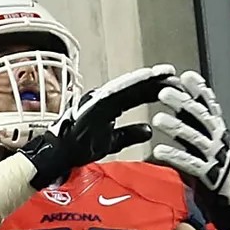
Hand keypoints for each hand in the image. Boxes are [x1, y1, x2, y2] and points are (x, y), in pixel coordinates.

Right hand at [20, 63, 174, 187]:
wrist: (55, 155)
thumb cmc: (76, 148)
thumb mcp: (110, 142)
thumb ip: (129, 135)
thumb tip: (149, 130)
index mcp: (108, 106)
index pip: (135, 95)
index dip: (153, 89)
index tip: (172, 84)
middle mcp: (102, 98)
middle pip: (133, 87)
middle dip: (154, 81)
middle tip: (174, 75)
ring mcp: (97, 99)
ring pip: (126, 86)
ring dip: (145, 79)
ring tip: (163, 74)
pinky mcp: (92, 104)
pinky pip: (114, 91)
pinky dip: (129, 85)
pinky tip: (143, 80)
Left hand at [148, 72, 229, 225]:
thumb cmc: (218, 166)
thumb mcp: (210, 140)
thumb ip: (197, 122)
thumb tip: (181, 98)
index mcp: (219, 129)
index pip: (210, 104)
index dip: (199, 90)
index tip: (185, 76)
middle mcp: (218, 139)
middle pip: (201, 117)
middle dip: (183, 104)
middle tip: (164, 93)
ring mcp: (214, 156)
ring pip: (195, 138)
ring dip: (177, 128)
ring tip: (158, 120)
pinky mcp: (208, 175)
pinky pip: (190, 164)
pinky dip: (175, 156)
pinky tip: (159, 150)